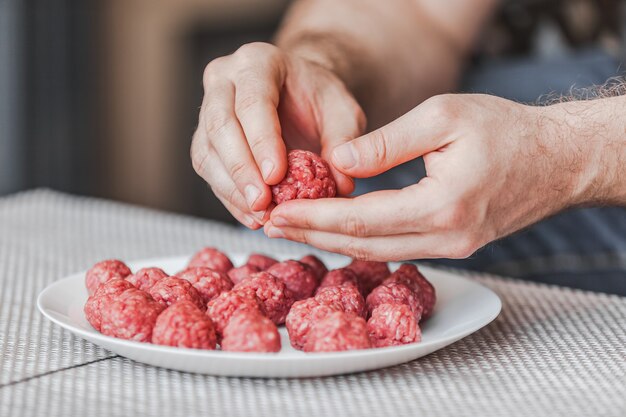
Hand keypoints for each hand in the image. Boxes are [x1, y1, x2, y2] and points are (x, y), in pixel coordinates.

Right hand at [191, 42, 365, 228]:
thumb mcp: (344, 113)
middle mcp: (224, 80)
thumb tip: (342, 184)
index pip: (253, 102)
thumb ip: (344, 143)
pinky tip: (251, 216)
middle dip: (242, 170)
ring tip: (260, 216)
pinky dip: (229, 197)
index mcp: (258, 62)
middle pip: (220, 126)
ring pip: (207, 152)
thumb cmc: (320, 100)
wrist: (301, 94)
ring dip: (232, 189)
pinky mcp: (205, 139)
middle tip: (263, 203)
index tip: (276, 177)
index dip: (262, 142)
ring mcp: (208, 109)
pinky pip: (208, 170)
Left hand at [264, 94, 589, 259]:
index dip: (314, 217)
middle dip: (313, 235)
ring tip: (294, 229)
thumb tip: (337, 160)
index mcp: (442, 205)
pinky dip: (361, 241)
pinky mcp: (453, 245)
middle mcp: (446, 238)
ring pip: (377, 253)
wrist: (559, 160)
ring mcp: (451, 248)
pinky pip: (396, 248)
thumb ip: (387, 143)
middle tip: (270, 227)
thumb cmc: (506, 130)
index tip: (277, 212)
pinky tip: (336, 231)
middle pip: (362, 245)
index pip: (361, 219)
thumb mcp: (444, 117)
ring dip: (332, 241)